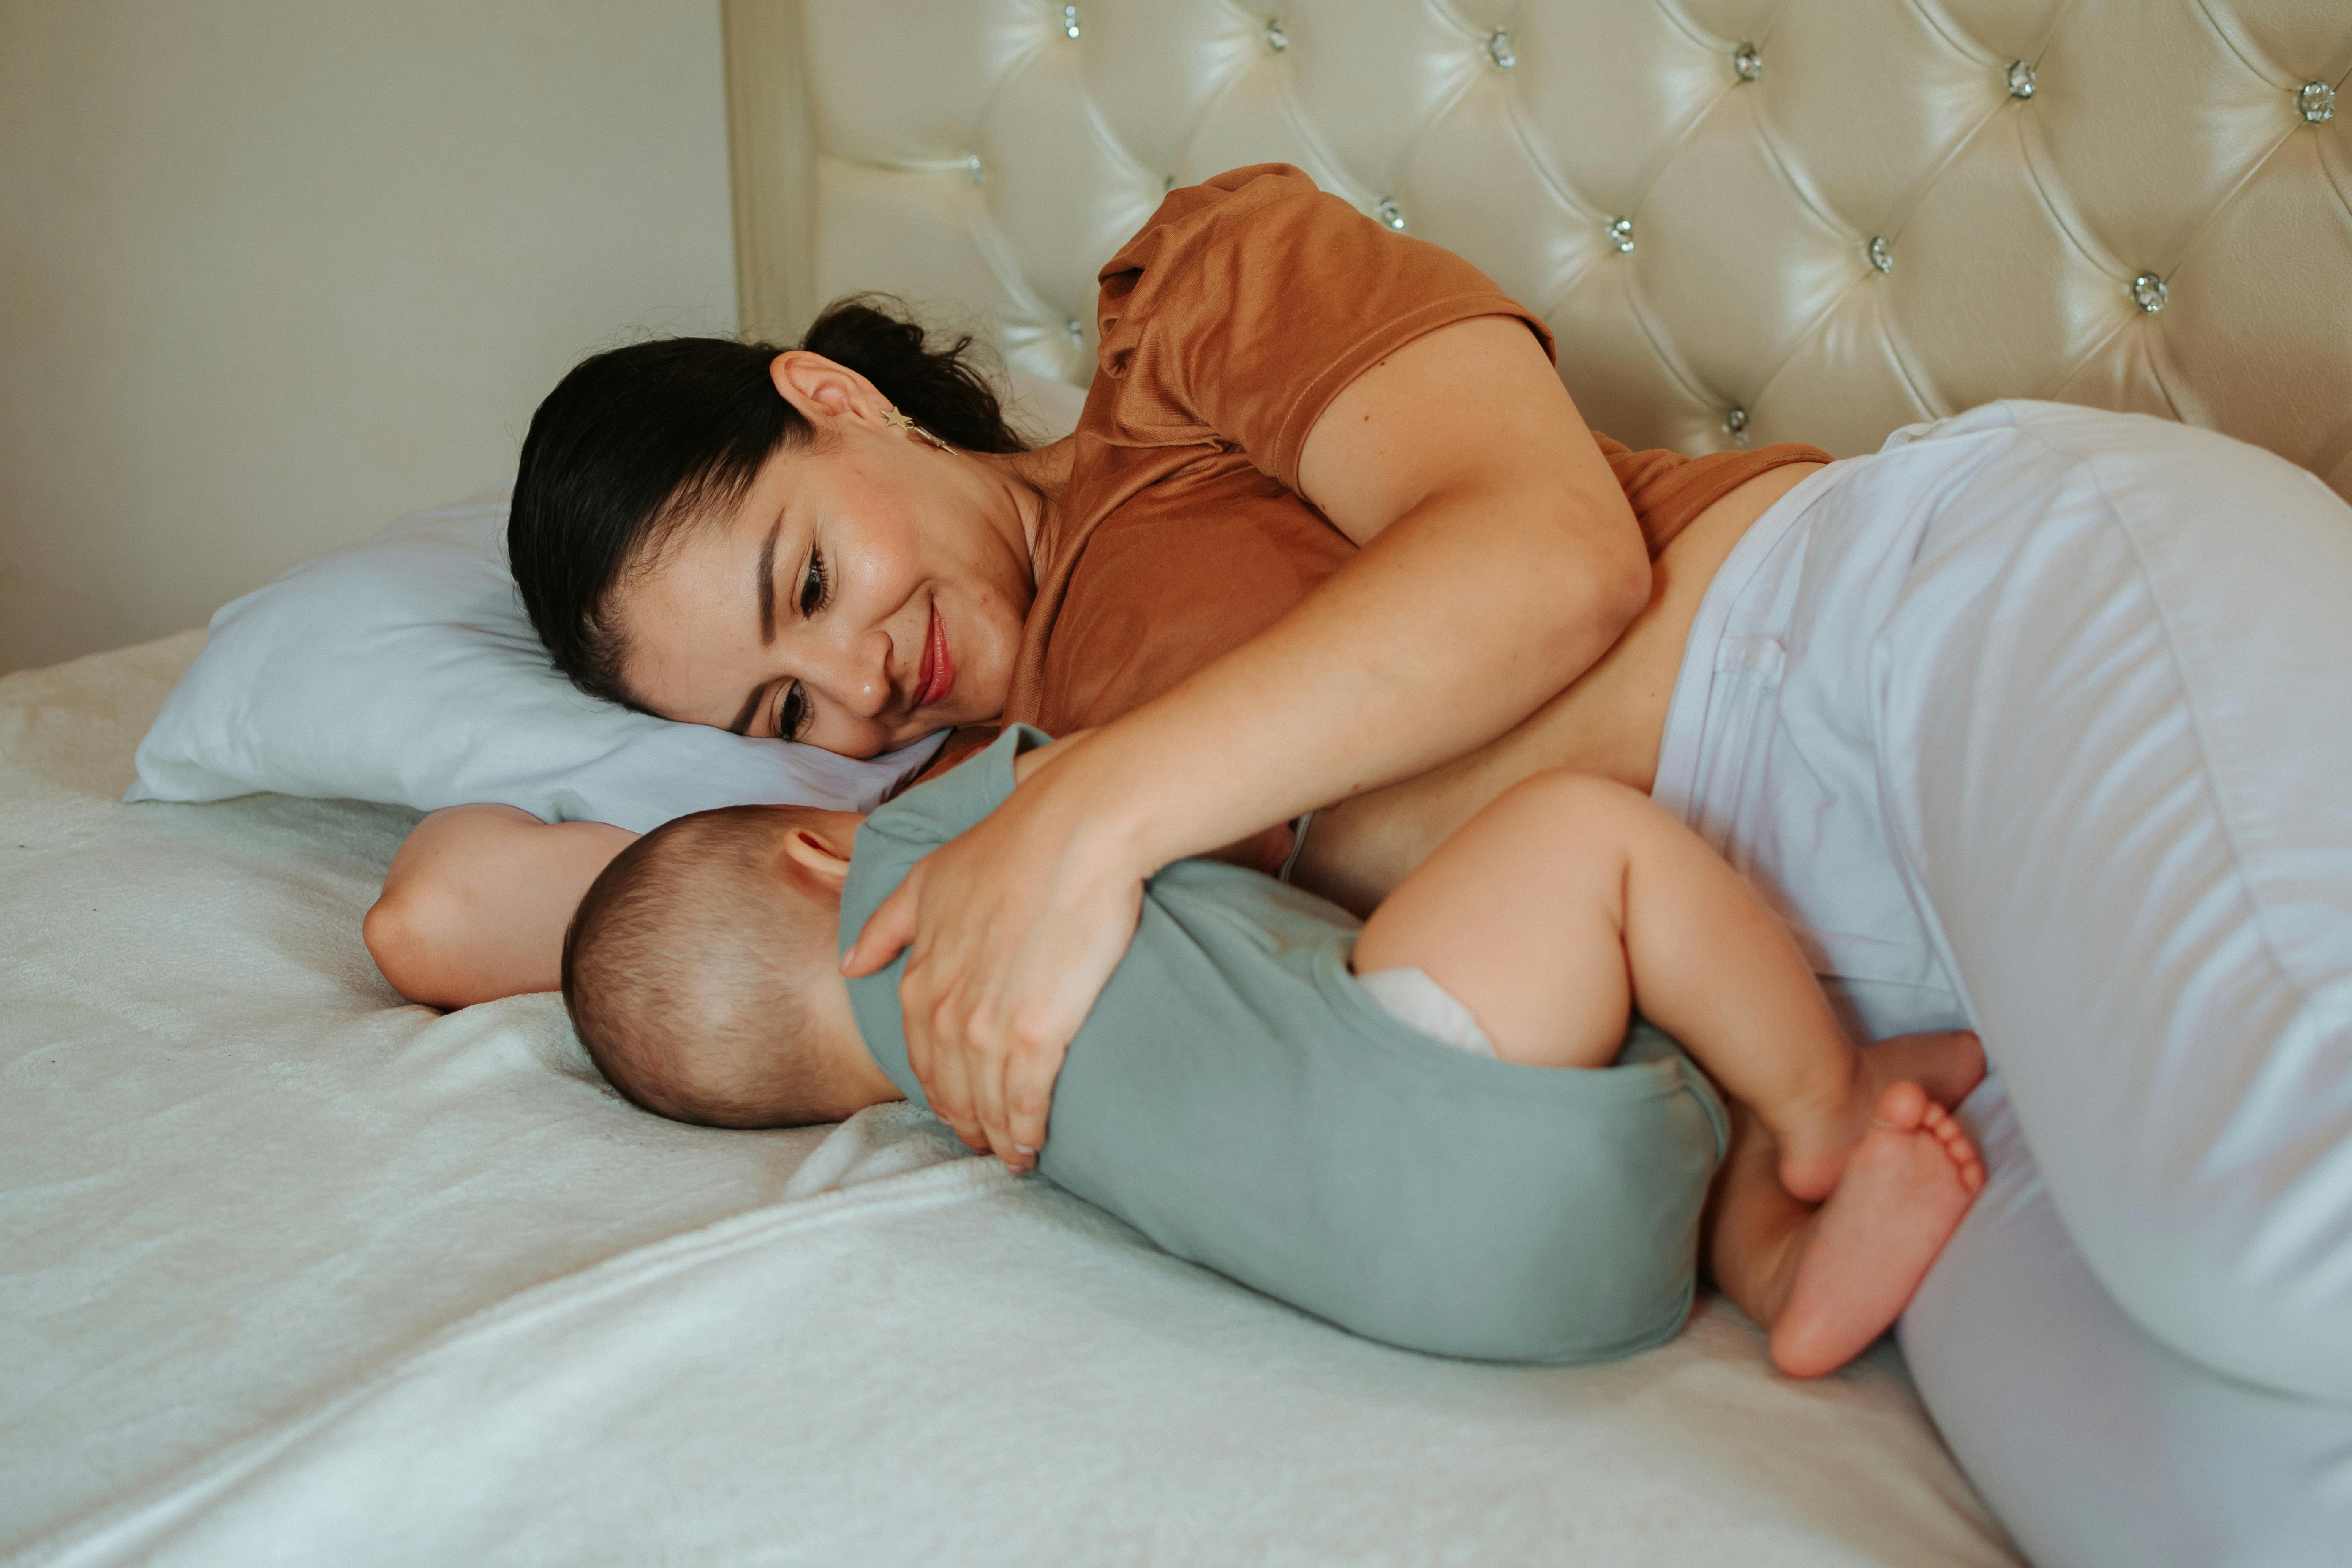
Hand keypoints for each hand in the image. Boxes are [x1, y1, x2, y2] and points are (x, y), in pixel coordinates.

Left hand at [840, 753, 1147, 1171]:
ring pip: (986, 1102)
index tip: (954, 1106)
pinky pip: (1025, 1099)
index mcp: (922, 976)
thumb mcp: (928, 879)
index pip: (920, 1054)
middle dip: (965, 1121)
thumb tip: (850, 963)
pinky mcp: (1038, 1033)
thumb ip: (887, 926)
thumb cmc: (1010, 846)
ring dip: (996, 1137)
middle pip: (951, 1087)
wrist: (1075, 832)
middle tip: (983, 1143)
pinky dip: (1025, 1129)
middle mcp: (948, 1009)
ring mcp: (990, 1026)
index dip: (937, 1088)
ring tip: (1012, 1156)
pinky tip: (1032, 1144)